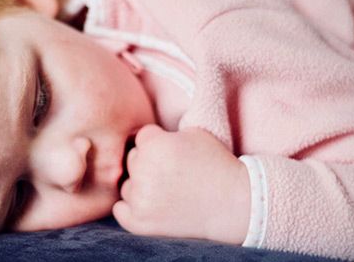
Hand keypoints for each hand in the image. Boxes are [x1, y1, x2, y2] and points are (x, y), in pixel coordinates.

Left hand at [113, 124, 250, 244]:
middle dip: (149, 163)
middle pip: (132, 160)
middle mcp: (143, 170)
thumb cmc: (216, 164)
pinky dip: (131, 208)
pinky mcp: (140, 222)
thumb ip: (163, 132)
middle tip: (173, 173)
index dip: (159, 143)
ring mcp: (140, 198)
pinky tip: (150, 204)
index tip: (175, 153)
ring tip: (169, 190)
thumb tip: (139, 135)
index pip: (141, 138)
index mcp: (154, 145)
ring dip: (141, 187)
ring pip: (127, 185)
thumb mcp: (193, 133)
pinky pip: (120, 210)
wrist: (234, 203)